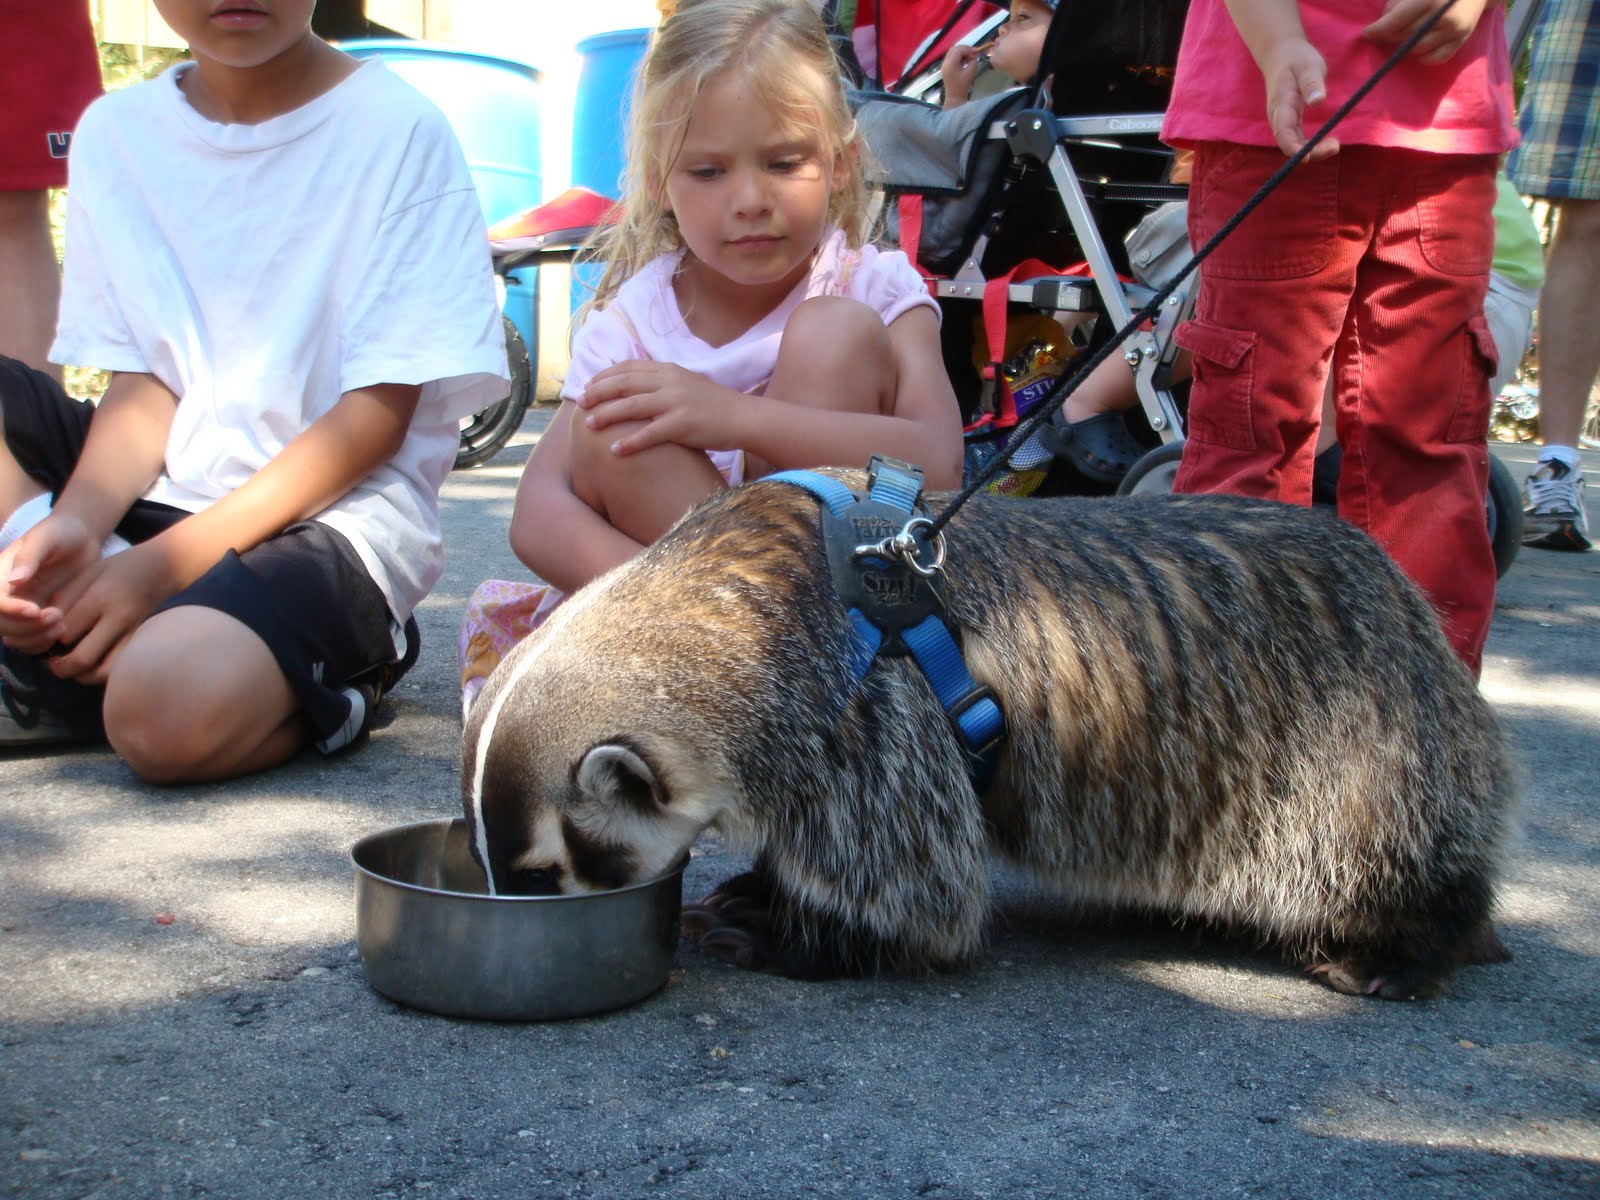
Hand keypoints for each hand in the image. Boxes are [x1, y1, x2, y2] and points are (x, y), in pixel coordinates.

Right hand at [0, 513, 99, 652]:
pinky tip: (61, 630)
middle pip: (0, 624)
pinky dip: (41, 643)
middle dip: (25, 627)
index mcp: (0, 575)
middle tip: (55, 616)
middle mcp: (6, 595)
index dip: (9, 610)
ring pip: (13, 637)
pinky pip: (29, 642)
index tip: (35, 610)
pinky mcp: (37, 619)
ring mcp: (20, 608)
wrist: (81, 540)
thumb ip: (30, 556)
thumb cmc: (61, 533)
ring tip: (61, 625)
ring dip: (35, 638)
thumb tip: (15, 579)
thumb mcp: (46, 536)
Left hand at [35, 542, 178, 685]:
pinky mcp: (142, 642)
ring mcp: (134, 633)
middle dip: (61, 668)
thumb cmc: (120, 567)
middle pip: (84, 659)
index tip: (47, 633)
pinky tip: (92, 665)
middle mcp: (119, 619)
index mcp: (101, 597)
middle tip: (51, 664)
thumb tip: (48, 626)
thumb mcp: (88, 572)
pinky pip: (119, 668)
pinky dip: (101, 673)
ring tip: (71, 667)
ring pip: (104, 672)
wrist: (165, 567)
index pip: (67, 632)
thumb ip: (65, 597)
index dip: (51, 637)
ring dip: (82, 676)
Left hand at [576, 360, 741, 456]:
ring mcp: (676, 402)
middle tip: (581, 403)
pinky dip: (631, 442)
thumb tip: (635, 388)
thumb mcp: (686, 384)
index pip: (628, 367)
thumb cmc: (714, 405)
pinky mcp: (683, 424)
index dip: (604, 376)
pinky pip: (650, 433)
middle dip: (599, 393)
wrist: (743, 417)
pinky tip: (615, 451)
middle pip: (624, 383)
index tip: (588, 386)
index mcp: (669, 370)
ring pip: (632, 406)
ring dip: (607, 415)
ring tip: (589, 425)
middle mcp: (670, 382)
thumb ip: (662, 383)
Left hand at [941, 44, 980, 106]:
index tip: (975, 53)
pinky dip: (959, 56)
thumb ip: (973, 62)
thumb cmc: (962, 86)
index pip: (959, 50)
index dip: (968, 49)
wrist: (954, 97)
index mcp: (950, 64)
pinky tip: (965, 60)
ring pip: (953, 52)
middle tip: (973, 54)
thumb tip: (973, 56)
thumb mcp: (971, 73)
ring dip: (962, 52)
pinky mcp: (946, 67)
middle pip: (955, 49)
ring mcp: (944, 64)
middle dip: (965, 49)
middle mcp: (945, 63)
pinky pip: (952, 57)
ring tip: (970, 57)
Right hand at [1260, 37, 1339, 158]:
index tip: (1306, 157)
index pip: (1283, 130)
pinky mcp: (1289, 121)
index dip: (1292, 146)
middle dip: (1309, 151)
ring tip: (1334, 145)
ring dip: (1312, 150)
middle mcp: (1278, 116)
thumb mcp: (1307, 66)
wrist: (1280, 55)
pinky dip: (1311, 145)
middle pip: (1288, 142)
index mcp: (1281, 103)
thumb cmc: (1296, 59)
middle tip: (1334, 146)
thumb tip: (1318, 102)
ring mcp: (1282, 120)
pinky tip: (1328, 142)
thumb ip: (1312, 84)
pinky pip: (1297, 139)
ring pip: (1293, 143)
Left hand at [1364, 0, 1486, 64]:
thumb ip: (1398, 3)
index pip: (1395, 22)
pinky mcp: (1461, 40)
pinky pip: (1435, 59)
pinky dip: (1424, 56)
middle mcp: (1442, 17)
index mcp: (1429, 0)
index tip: (1367, 33)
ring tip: (1406, 35)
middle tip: (1385, 31)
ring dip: (1407, 45)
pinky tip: (1421, 45)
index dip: (1378, 30)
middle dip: (1391, 36)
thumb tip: (1381, 24)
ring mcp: (1454, 31)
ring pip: (1417, 50)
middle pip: (1404, 37)